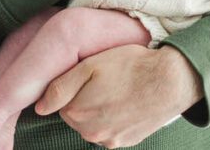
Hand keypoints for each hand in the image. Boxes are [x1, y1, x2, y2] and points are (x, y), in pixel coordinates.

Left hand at [35, 45, 203, 147]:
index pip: (60, 103)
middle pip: (75, 116)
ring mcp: (111, 141)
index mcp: (77, 113)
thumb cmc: (129, 67)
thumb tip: (39, 107)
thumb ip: (60, 87)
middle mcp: (92, 133)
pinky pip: (110, 131)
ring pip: (92, 125)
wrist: (170, 81)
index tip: (90, 77)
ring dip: (98, 111)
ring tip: (116, 91)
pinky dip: (113, 119)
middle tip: (104, 82)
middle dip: (84, 100)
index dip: (74, 88)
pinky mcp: (127, 142)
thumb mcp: (88, 66)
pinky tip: (125, 103)